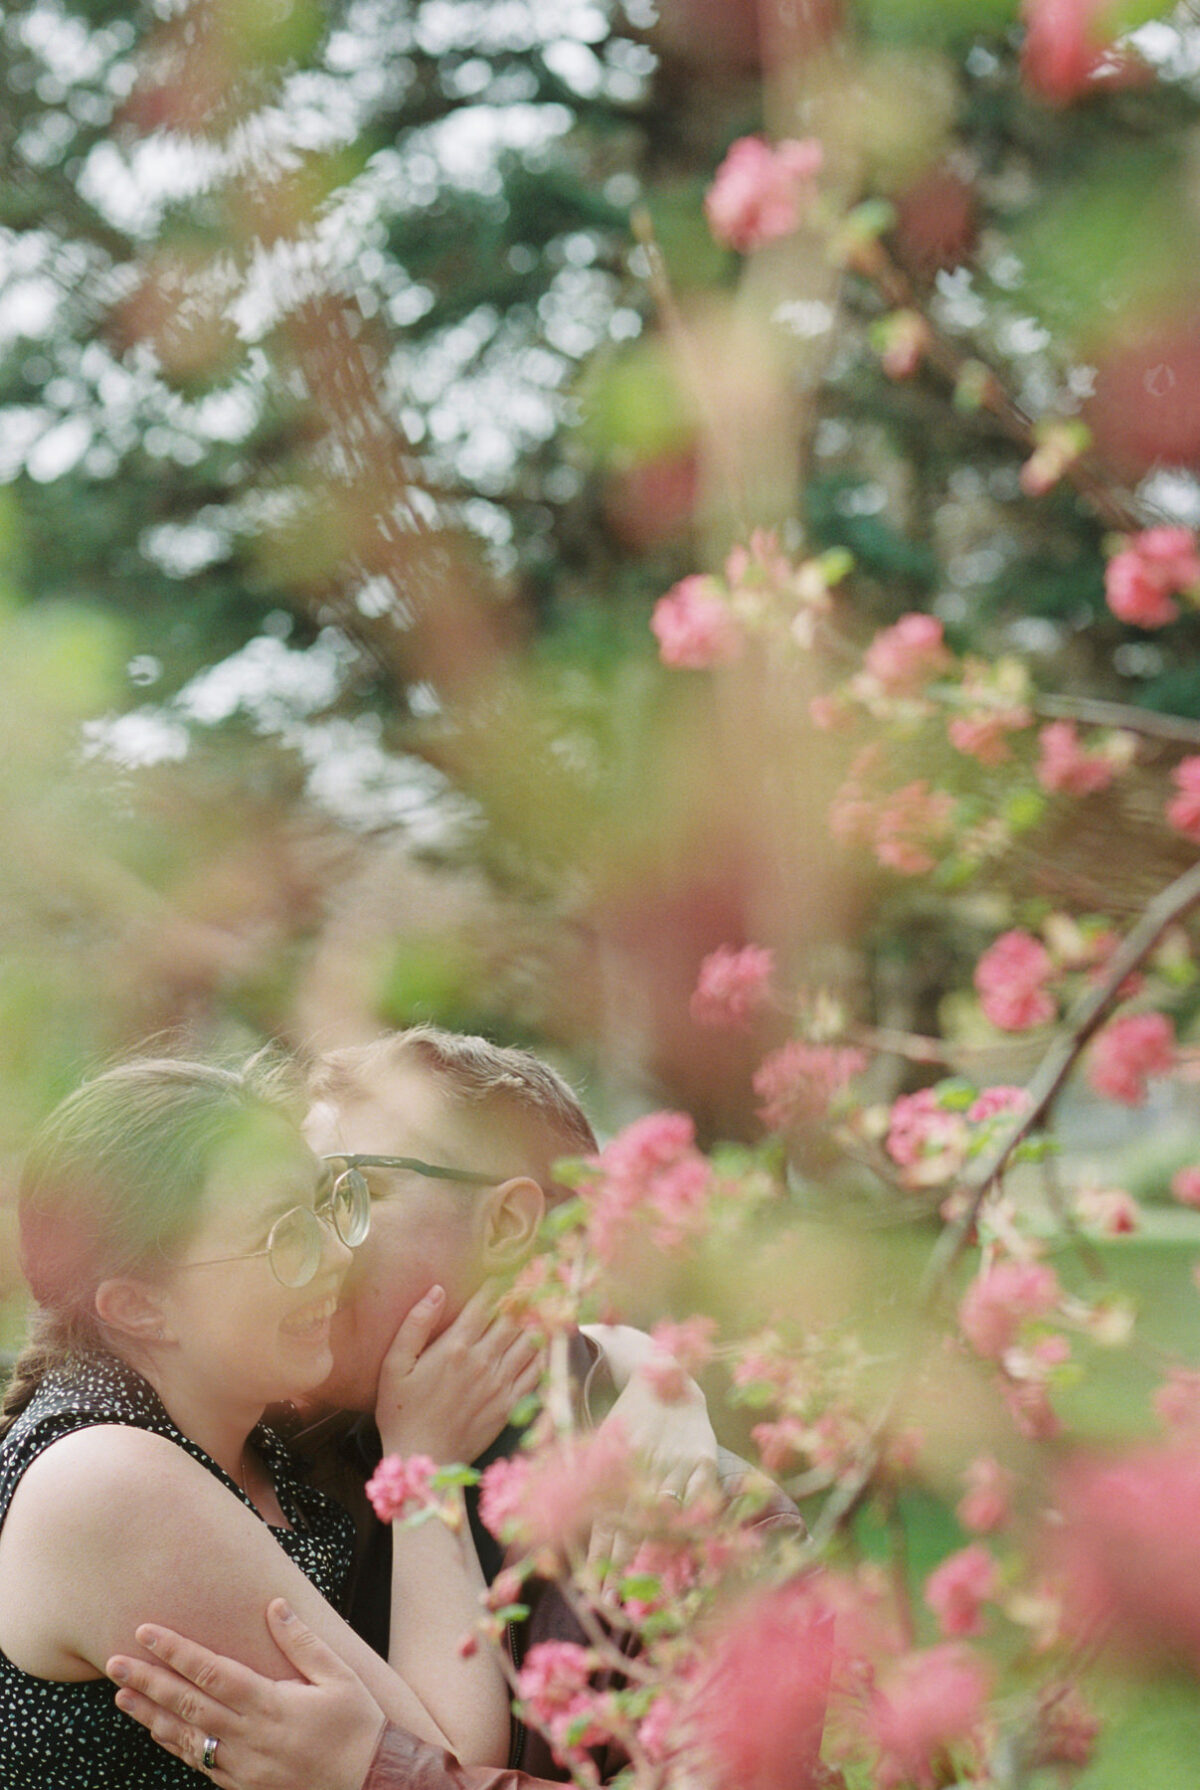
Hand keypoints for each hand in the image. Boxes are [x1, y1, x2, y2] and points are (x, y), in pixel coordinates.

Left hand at [106, 1600, 384, 1789]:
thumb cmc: (357, 1726)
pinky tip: (155, 1729)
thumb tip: (274, 1605)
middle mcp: (249, 1737)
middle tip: (114, 1662)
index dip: (176, 1651)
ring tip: (121, 1695)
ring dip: (150, 1715)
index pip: (212, 1672)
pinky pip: (199, 1763)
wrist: (370, 1785)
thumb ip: (302, 1641)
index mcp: (270, 1705)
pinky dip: (173, 1744)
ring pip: (185, 1738)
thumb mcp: (338, 1676)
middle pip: (188, 1704)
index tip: (146, 1631)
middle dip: (149, 1681)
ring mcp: (242, 1767)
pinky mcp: (242, 1786)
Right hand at [375, 1282, 542, 1462]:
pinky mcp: (509, 1404)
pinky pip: (536, 1371)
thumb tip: (437, 1290)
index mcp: (454, 1347)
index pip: (485, 1303)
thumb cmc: (401, 1411)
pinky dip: (543, 1351)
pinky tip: (545, 1338)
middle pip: (512, 1317)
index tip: (504, 1269)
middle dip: (522, 1295)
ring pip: (528, 1340)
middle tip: (531, 1279)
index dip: (497, 1283)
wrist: (423, 1459)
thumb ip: (415, 1325)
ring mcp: (499, 1384)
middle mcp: (482, 1361)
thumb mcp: (395, 1366)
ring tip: (543, 1301)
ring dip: (536, 1318)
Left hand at [587, 1366, 718, 1584]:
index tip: (591, 1586)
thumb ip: (585, 1475)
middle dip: (619, 1563)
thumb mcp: (602, 1440)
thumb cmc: (629, 1416)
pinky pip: (701, 1499)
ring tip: (645, 1586)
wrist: (665, 1376)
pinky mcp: (704, 1459)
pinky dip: (696, 1523)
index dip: (598, 1554)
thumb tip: (551, 1513)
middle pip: (631, 1524)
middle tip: (610, 1597)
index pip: (604, 1519)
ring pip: (665, 1516)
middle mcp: (643, 1467)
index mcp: (615, 1464)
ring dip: (654, 1553)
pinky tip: (691, 1549)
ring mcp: (676, 1464)